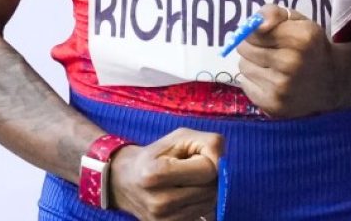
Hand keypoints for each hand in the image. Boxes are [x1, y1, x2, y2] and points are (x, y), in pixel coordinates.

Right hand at [108, 127, 223, 220]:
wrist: (125, 181)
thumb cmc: (155, 154)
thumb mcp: (177, 137)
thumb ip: (206, 143)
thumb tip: (225, 163)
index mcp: (155, 174)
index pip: (208, 170)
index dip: (210, 159)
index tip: (197, 155)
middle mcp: (160, 202)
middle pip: (211, 190)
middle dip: (209, 177)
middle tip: (192, 169)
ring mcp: (165, 220)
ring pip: (210, 206)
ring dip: (206, 191)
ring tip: (188, 182)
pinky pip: (202, 217)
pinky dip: (200, 205)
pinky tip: (187, 195)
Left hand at [236, 3, 342, 116]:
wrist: (332, 82)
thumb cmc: (309, 45)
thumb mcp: (297, 20)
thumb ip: (273, 12)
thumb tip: (258, 23)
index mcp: (300, 38)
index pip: (252, 30)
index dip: (255, 31)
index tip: (265, 35)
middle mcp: (291, 64)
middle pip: (244, 48)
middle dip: (251, 46)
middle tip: (268, 50)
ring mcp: (283, 88)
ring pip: (243, 66)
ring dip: (252, 63)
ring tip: (271, 65)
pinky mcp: (274, 106)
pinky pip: (245, 84)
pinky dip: (253, 81)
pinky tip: (270, 80)